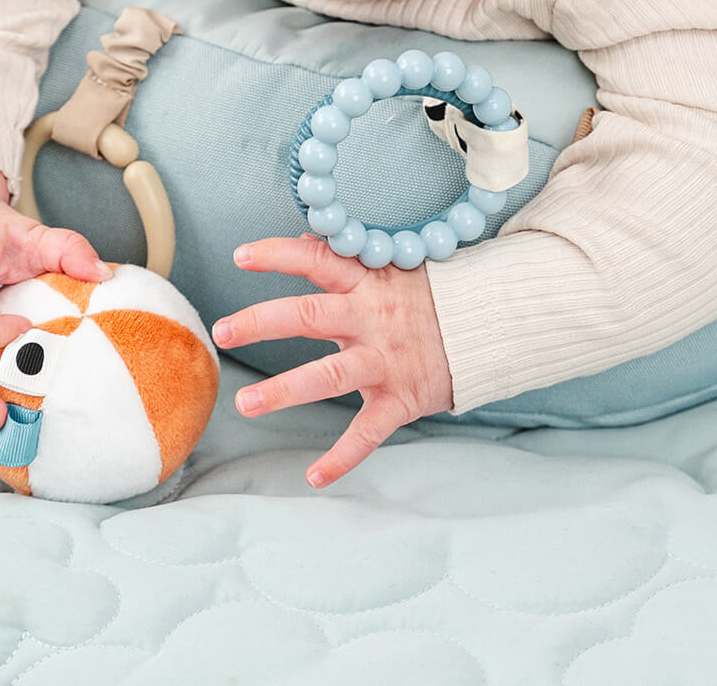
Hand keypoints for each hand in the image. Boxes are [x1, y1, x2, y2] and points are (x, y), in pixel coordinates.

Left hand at [212, 235, 453, 487]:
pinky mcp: (402, 399)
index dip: (278, 255)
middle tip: (221, 330)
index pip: (316, 259)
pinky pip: (368, 432)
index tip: (239, 256)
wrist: (495, 326)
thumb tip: (301, 240)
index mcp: (367, 282)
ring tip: (245, 404)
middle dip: (261, 323)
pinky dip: (342, 457)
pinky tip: (314, 476)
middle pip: (309, 316)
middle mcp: (371, 319)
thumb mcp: (392, 266)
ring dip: (285, 391)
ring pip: (329, 376)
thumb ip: (346, 259)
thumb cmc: (432, 294)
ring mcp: (385, 361)